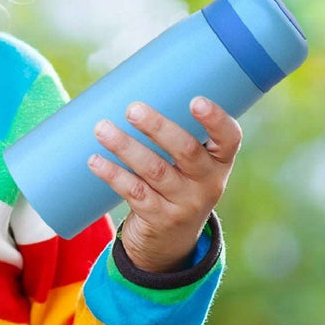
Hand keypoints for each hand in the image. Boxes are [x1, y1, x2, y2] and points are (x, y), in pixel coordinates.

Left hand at [87, 98, 241, 272]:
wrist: (171, 241)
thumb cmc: (176, 182)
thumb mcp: (188, 163)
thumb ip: (172, 133)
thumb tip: (129, 84)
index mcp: (219, 161)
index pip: (229, 139)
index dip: (216, 120)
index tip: (196, 100)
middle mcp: (207, 183)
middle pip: (185, 151)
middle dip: (157, 127)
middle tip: (132, 109)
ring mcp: (184, 203)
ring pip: (154, 171)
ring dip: (125, 147)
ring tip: (102, 128)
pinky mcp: (159, 218)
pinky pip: (134, 193)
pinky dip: (113, 174)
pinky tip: (95, 160)